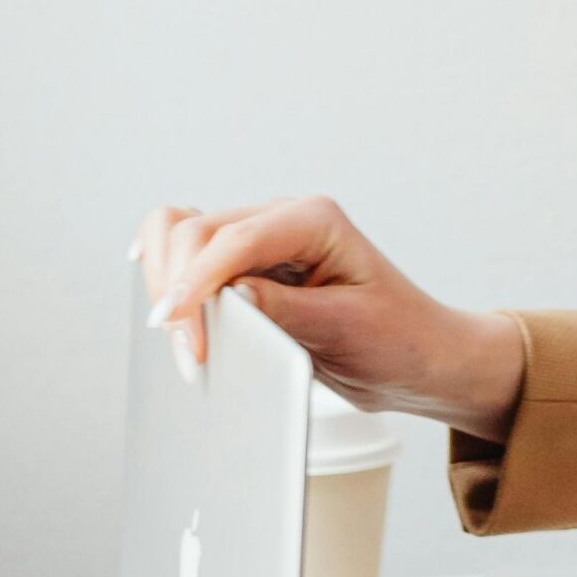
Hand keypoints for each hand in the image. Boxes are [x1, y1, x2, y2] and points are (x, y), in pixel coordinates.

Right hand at [131, 195, 525, 442]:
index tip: (182, 332)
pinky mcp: (249, 264)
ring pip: (180, 232)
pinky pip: (189, 251)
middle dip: (177, 289)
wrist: (418, 357)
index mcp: (317, 220)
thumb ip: (286, 312)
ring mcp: (262, 238)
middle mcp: (285, 219)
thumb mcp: (346, 330)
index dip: (198, 285)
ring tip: (174, 336)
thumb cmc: (397, 340)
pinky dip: (167, 270)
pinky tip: (157, 292)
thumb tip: (228, 296)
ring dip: (164, 279)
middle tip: (185, 354)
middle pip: (194, 231)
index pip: (235, 240)